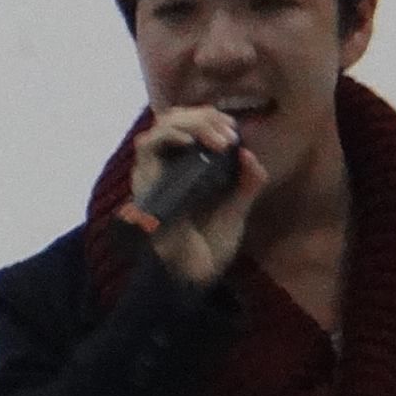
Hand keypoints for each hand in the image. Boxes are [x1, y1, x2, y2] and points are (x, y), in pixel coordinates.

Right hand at [122, 107, 256, 289]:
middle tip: (228, 133)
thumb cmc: (210, 247)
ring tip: (217, 140)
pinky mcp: (145, 183)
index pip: (190, 123)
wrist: (193, 278)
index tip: (234, 130)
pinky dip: (169, 137)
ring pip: (160, 126)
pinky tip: (190, 142)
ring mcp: (153, 173)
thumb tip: (249, 154)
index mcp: (187, 166)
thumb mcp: (236, 209)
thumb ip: (246, 183)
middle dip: (204, 117)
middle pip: (174, 118)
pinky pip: (148, 147)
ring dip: (190, 124)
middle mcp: (166, 165)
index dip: (210, 117)